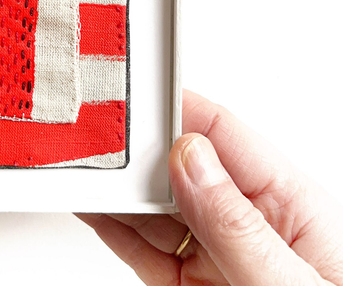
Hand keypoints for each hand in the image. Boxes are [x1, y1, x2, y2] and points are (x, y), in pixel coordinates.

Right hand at [77, 90, 342, 284]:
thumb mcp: (294, 285)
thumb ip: (239, 225)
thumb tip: (190, 158)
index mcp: (285, 200)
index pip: (219, 133)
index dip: (171, 110)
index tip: (129, 103)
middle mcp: (244, 218)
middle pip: (175, 164)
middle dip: (131, 149)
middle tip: (89, 140)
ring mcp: (212, 250)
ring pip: (151, 203)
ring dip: (113, 186)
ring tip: (77, 168)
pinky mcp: (186, 282)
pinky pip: (140, 244)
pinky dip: (110, 224)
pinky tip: (90, 206)